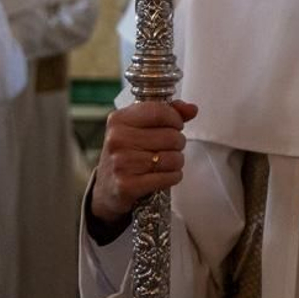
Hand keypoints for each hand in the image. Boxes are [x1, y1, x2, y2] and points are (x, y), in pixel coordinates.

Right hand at [89, 100, 198, 225]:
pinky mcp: (127, 185)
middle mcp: (117, 139)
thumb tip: (192, 109)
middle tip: (169, 148)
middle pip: (171, 136)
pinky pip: (168, 177)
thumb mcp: (139, 127)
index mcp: (118, 119)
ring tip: (166, 162)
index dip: (176, 119)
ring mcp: (121, 163)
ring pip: (172, 158)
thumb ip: (167, 113)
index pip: (159, 111)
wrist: (106, 188)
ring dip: (177, 162)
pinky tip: (165, 175)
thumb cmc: (127, 153)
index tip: (177, 125)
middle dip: (178, 143)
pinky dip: (173, 177)